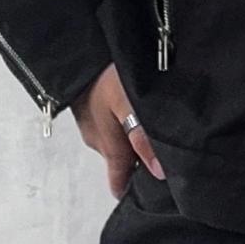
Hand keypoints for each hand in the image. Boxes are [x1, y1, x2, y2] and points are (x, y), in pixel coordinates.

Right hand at [70, 61, 164, 196]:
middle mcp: (97, 143)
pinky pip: (109, 125)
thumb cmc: (105, 78)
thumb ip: (143, 138)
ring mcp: (90, 125)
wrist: (77, 50)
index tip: (154, 193)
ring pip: (116, 142)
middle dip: (141, 161)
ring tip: (153, 127)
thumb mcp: (130, 105)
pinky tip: (134, 110)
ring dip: (132, 140)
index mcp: (109, 149)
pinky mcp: (88, 109)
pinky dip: (122, 124)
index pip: (119, 184)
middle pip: (122, 162)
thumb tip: (159, 173)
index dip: (136, 191)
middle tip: (167, 150)